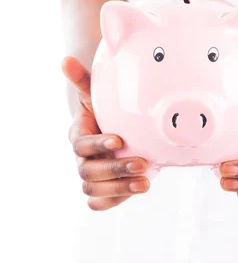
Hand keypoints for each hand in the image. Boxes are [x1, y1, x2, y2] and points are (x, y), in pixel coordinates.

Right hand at [62, 56, 150, 210]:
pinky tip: (135, 192)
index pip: (82, 145)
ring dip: (120, 188)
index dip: (98, 145)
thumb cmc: (102, 107)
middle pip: (89, 172)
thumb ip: (82, 79)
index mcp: (78, 135)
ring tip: (146, 182)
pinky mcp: (104, 188)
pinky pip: (100, 202)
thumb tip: (66, 60)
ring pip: (95, 190)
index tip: (119, 139)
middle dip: (116, 169)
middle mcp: (83, 158)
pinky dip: (114, 201)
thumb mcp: (94, 92)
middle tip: (142, 163)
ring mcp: (92, 175)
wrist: (114, 126)